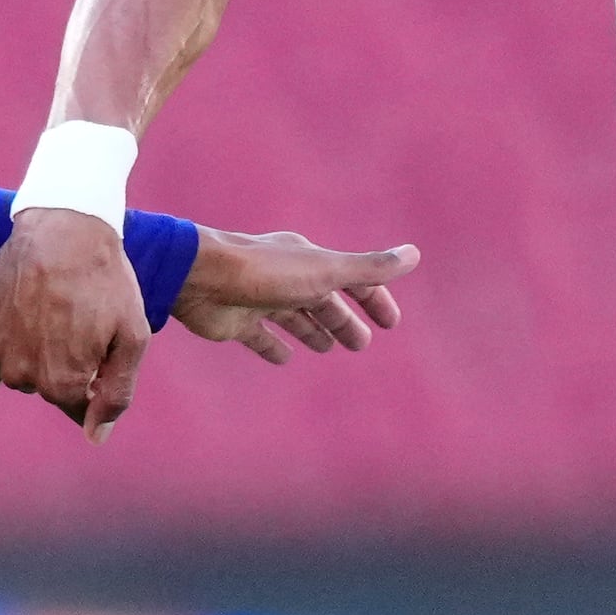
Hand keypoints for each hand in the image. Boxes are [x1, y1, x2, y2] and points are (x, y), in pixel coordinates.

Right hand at [0, 209, 154, 435]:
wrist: (64, 227)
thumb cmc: (106, 282)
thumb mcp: (132, 338)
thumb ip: (116, 394)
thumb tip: (94, 437)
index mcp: (62, 383)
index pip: (75, 405)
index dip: (90, 377)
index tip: (97, 343)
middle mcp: (22, 375)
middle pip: (44, 387)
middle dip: (61, 364)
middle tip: (75, 320)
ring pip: (15, 373)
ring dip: (31, 355)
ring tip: (49, 313)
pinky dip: (0, 348)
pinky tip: (18, 319)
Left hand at [173, 226, 419, 364]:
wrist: (201, 277)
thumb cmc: (266, 271)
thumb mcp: (326, 271)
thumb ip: (369, 268)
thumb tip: (414, 255)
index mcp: (310, 261)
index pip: (352, 280)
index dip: (373, 300)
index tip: (390, 323)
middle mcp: (286, 277)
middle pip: (323, 301)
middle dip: (344, 319)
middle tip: (361, 345)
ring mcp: (260, 299)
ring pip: (294, 317)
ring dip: (313, 330)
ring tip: (328, 347)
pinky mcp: (236, 322)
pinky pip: (260, 337)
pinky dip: (274, 347)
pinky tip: (284, 359)